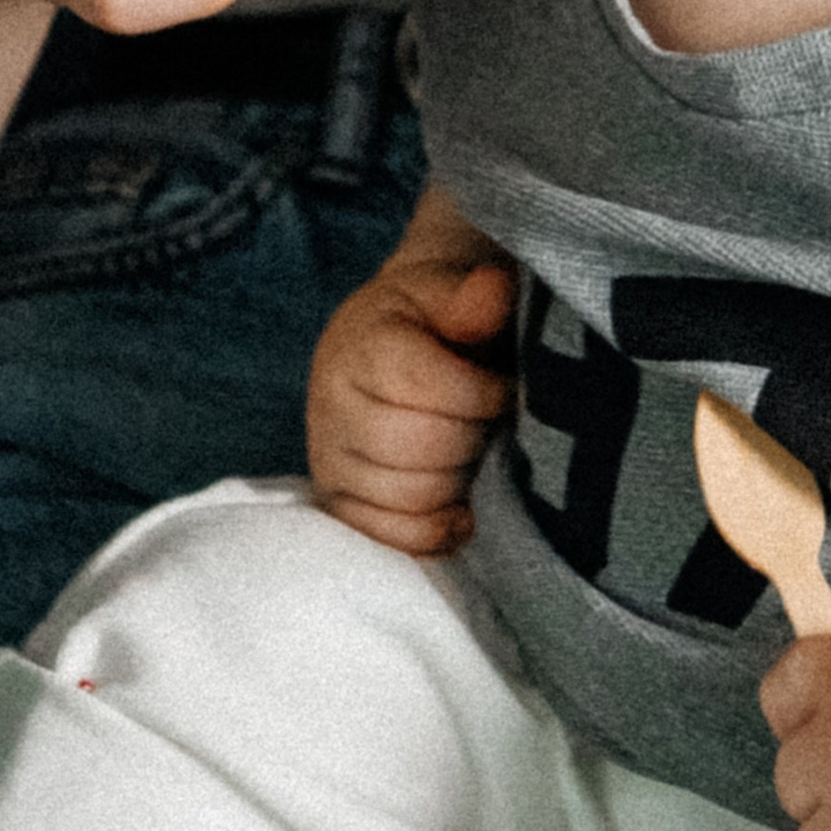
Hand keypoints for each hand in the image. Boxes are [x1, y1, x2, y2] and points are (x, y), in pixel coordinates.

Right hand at [309, 221, 515, 554]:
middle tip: (484, 423)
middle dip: (473, 439)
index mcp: (361, 345)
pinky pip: (391, 538)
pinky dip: (433, 529)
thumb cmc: (426, 323)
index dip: (487, 395)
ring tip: (466, 451)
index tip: (501, 386)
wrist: (380, 348)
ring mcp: (328, 459)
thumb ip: (473, 296)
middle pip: (425, 449)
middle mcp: (331, 405)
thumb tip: (492, 292)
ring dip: (457, 482)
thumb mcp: (448, 292)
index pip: (435, 391)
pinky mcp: (335, 504)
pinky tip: (456, 505)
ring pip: (412, 498)